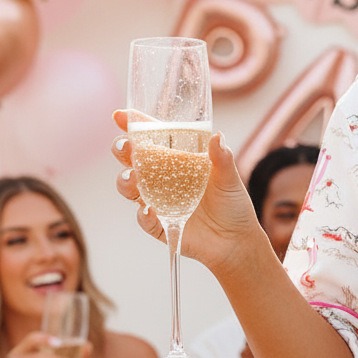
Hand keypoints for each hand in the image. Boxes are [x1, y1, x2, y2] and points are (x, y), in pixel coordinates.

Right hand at [112, 110, 265, 275]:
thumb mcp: (229, 179)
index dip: (134, 125)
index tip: (121, 116)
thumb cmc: (232, 205)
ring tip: (132, 177)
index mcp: (176, 161)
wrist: (237, 241)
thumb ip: (222, 158)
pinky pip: (146, 220)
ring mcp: (157, 202)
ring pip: (130, 188)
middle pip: (132, 160)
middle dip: (123, 150)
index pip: (150, 138)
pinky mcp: (160, 225)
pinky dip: (144, 216)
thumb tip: (217, 136)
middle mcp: (161, 179)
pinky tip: (148, 211)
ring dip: (126, 181)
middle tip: (125, 147)